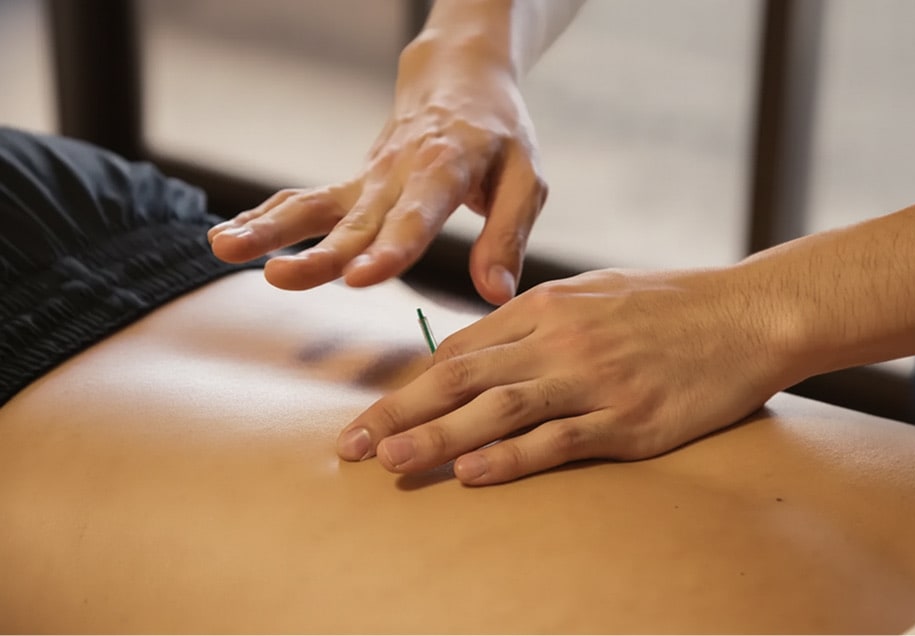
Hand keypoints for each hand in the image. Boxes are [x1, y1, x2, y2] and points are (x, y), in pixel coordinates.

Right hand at [207, 36, 547, 304]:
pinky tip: (226, 237)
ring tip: (224, 249)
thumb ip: (507, 237)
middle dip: (318, 253)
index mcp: (446, 169)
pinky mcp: (352, 186)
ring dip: (269, 229)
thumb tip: (496, 294)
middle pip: (355, 220)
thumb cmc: (500, 136)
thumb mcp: (525, 180)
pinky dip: (266, 217)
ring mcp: (368, 180)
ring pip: (314, 206)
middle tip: (281, 277)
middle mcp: (397, 174)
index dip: (390, 248)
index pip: (416, 215)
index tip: (362, 277)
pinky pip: (304, 201)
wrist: (460, 81)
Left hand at [336, 268, 798, 484]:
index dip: (411, 384)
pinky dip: (514, 457)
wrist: (748, 313)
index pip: (462, 349)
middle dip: (401, 412)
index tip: (375, 414)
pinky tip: (474, 474)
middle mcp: (561, 340)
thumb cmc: (669, 304)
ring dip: (440, 437)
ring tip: (391, 462)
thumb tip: (480, 350)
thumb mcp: (595, 293)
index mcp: (548, 306)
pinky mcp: (630, 419)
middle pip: (464, 377)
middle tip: (352, 445)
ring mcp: (595, 380)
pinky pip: (560, 439)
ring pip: (500, 409)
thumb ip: (537, 318)